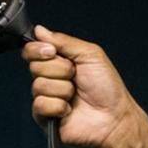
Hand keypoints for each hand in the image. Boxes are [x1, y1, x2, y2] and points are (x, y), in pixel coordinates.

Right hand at [26, 26, 147, 147]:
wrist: (114, 117)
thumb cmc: (107, 88)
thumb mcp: (90, 54)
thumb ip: (64, 41)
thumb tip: (40, 30)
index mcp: (59, 61)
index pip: (33, 50)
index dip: (38, 49)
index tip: (52, 52)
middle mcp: (50, 78)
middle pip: (35, 66)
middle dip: (59, 69)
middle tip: (75, 76)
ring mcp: (47, 97)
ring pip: (39, 85)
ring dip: (63, 89)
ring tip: (76, 95)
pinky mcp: (45, 117)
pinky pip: (40, 104)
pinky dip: (58, 106)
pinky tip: (70, 110)